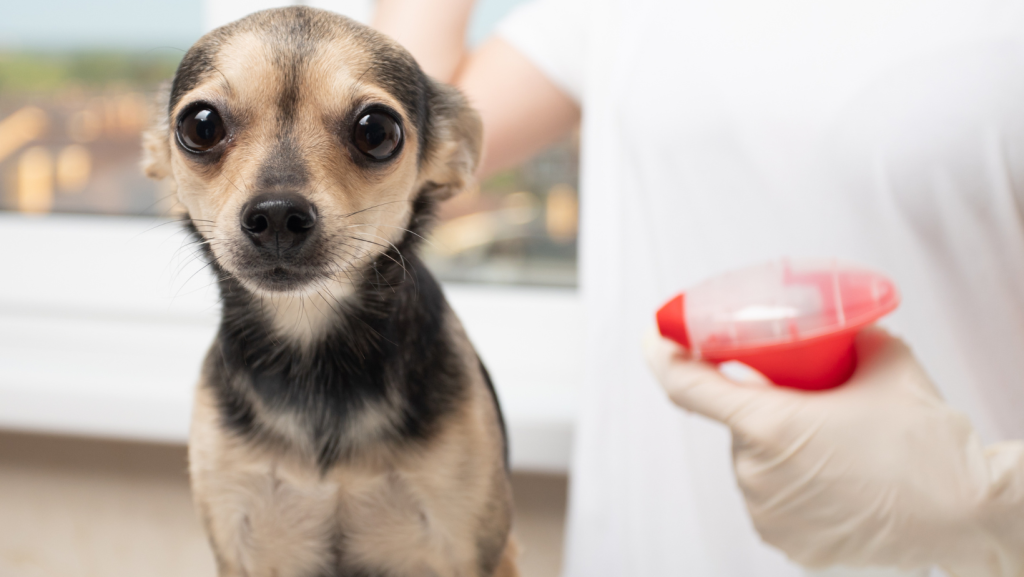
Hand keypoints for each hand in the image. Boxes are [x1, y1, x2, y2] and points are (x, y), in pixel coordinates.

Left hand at [644, 327, 1023, 575]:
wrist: (967, 514)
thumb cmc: (926, 445)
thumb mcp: (887, 363)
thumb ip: (850, 336)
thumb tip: (838, 326)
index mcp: (769, 425)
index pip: (687, 385)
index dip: (662, 355)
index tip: (656, 337)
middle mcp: (756, 473)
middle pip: (737, 424)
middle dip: (764, 408)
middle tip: (812, 401)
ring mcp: (769, 514)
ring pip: (755, 463)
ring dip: (779, 448)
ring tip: (838, 448)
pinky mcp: (788, 543)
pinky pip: (773, 499)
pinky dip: (792, 485)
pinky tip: (835, 480)